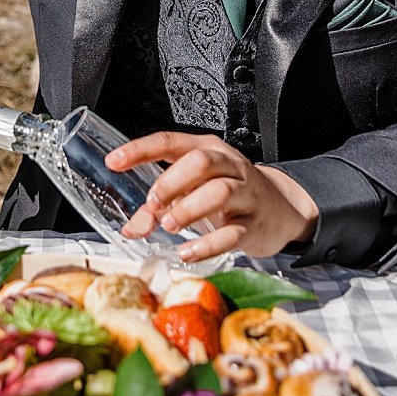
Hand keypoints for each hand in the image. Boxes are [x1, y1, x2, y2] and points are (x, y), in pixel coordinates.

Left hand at [108, 132, 319, 261]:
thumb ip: (160, 207)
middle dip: (171, 182)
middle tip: (152, 203)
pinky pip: (232, 233)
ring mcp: (245, 194)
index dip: (140, 150)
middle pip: (200, 162)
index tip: (114, 162)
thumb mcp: (195, 191)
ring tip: (168, 225)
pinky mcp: (254, 224)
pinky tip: (187, 252)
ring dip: (188, 208)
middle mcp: (228, 166)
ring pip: (219, 192)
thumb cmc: (231, 195)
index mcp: (207, 150)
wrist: (282, 209)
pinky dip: (207, 244)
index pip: (170, 142)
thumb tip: (131, 229)